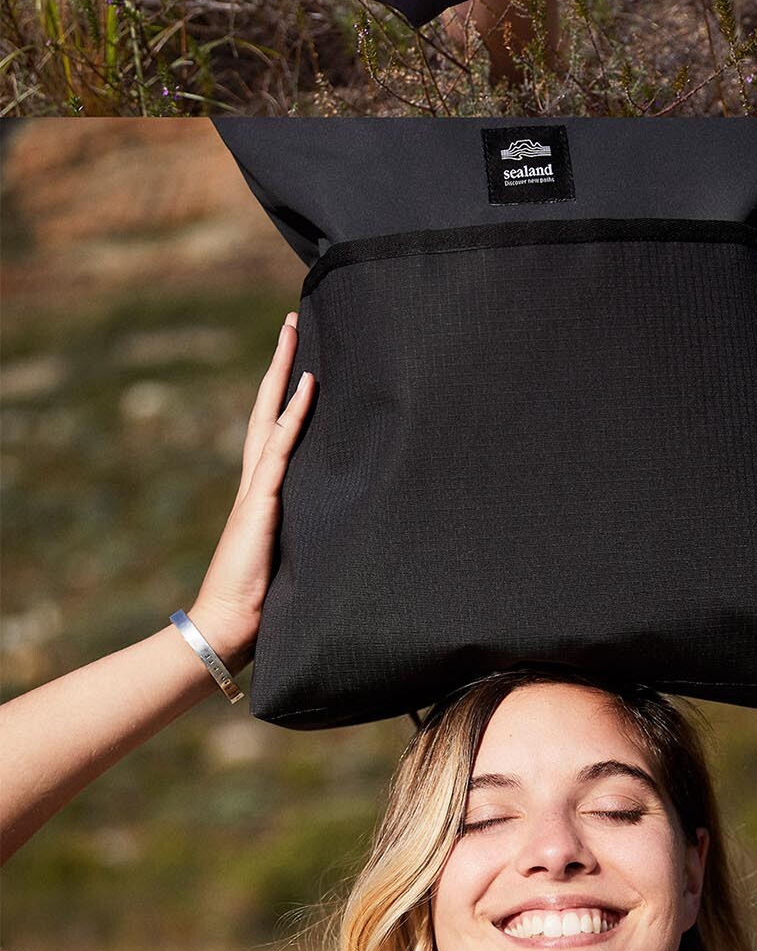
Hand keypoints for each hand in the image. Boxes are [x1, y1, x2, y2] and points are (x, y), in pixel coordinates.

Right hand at [189, 319, 315, 674]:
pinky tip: (308, 385)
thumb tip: (335, 526)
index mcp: (262, 492)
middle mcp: (257, 481)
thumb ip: (302, 535)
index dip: (283, 391)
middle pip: (266, 407)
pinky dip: (294, 414)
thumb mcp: (289, 557)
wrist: (226, 629)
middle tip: (290, 322)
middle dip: (279, 364)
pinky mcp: (261, 502)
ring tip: (293, 333)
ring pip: (270, 415)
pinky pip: (281, 448)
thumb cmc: (260, 604)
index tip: (296, 357)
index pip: (273, 427)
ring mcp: (256, 488)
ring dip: (283, 372)